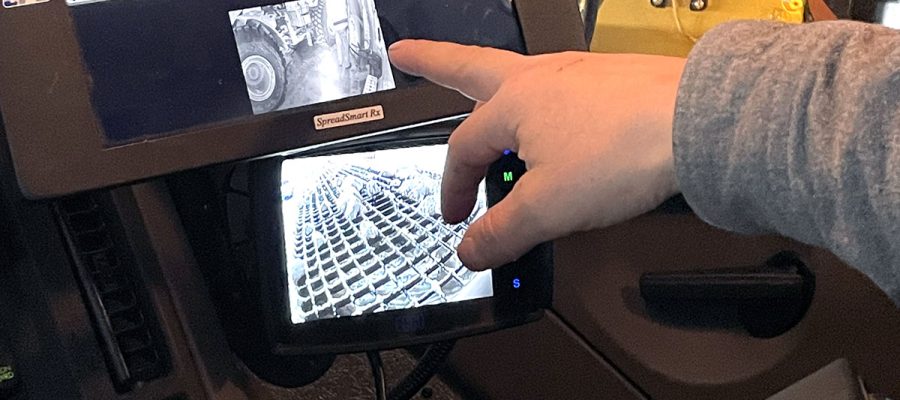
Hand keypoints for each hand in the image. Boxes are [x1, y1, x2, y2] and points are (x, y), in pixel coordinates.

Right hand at [389, 40, 684, 269]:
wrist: (697, 122)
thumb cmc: (626, 150)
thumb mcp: (547, 208)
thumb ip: (501, 232)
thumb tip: (470, 250)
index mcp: (511, 104)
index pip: (463, 151)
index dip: (453, 188)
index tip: (456, 217)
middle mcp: (539, 78)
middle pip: (469, 66)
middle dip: (430, 62)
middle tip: (405, 55)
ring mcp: (576, 73)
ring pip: (516, 75)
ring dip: (487, 82)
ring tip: (478, 93)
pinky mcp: (609, 81)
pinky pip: (559, 91)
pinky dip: (540, 103)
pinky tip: (552, 119)